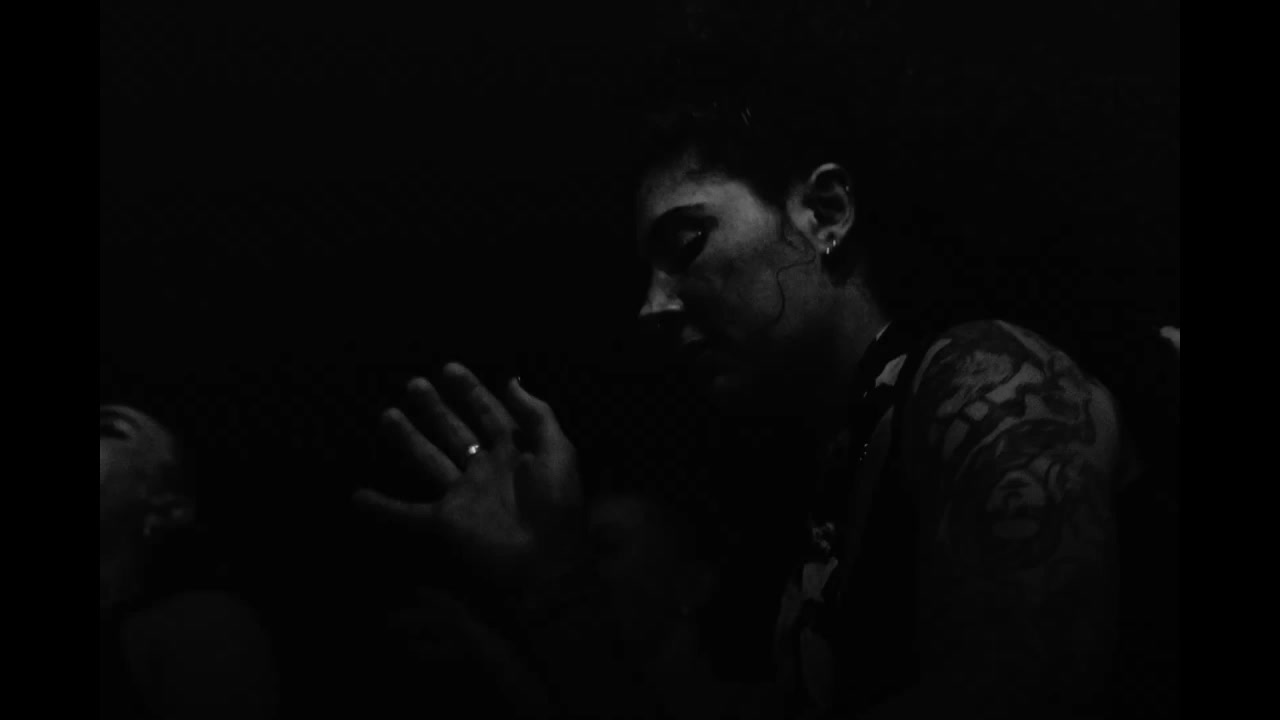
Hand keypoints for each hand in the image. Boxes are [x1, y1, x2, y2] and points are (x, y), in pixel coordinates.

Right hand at [354, 363, 583, 589]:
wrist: (544, 565)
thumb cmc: (555, 508)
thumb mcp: (558, 454)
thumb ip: (537, 416)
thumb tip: (511, 380)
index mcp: (515, 453)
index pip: (489, 413)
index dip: (471, 391)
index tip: (449, 369)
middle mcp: (485, 471)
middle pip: (455, 432)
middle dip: (435, 408)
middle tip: (414, 384)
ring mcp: (462, 497)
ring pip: (428, 461)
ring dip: (407, 439)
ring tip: (387, 415)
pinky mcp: (444, 524)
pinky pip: (406, 514)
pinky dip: (381, 508)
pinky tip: (357, 497)